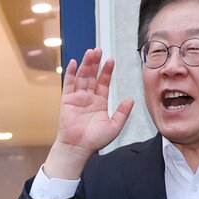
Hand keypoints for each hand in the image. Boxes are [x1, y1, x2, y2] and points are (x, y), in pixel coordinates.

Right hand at [48, 49, 135, 178]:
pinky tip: (75, 62)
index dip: (107, 71)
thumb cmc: (95, 140)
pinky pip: (69, 84)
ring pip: (82, 77)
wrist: (79, 148)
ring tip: (90, 52)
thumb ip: (122, 112)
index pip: (103, 82)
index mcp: (99, 102)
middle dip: (96, 63)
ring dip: (86, 64)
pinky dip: (71, 73)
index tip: (111, 60)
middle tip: (99, 50)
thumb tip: (131, 99)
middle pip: (92, 76)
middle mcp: (88, 98)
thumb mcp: (114, 126)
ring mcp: (77, 98)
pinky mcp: (67, 100)